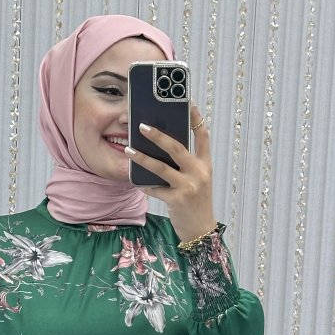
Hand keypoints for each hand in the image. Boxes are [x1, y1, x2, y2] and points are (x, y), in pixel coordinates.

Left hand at [125, 103, 215, 244]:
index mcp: (205, 165)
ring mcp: (188, 186)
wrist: (201, 231)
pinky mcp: (177, 200)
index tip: (187, 103)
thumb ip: (186, 165)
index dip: (195, 118)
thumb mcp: (198, 181)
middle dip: (158, 135)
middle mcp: (199, 173)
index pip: (203, 136)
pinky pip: (155, 188)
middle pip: (177, 147)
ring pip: (161, 167)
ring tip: (129, 149)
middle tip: (142, 126)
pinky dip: (144, 184)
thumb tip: (161, 148)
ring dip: (142, 157)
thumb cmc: (196, 203)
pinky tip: (135, 180)